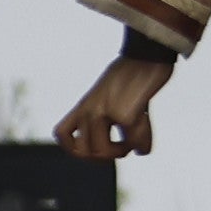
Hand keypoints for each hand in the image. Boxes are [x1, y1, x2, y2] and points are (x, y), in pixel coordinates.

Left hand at [57, 47, 169, 161]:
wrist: (148, 53)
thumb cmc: (135, 70)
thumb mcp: (112, 93)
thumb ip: (110, 115)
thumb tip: (133, 146)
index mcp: (85, 104)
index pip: (62, 134)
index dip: (75, 149)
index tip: (96, 148)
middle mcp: (90, 109)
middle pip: (85, 150)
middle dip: (104, 157)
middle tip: (121, 146)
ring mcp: (106, 112)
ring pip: (103, 151)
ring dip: (121, 152)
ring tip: (133, 142)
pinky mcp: (126, 116)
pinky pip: (134, 144)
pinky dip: (144, 146)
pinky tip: (149, 139)